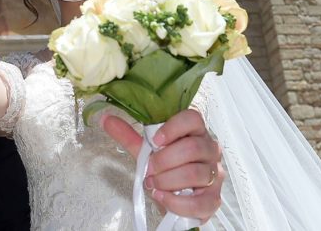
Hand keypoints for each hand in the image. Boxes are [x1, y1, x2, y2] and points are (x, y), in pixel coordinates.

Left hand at [103, 109, 224, 221]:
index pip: (193, 118)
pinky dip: (176, 202)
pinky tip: (162, 198)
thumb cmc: (166, 168)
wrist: (175, 196)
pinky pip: (199, 202)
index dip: (173, 127)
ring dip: (168, 180)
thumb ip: (128, 136)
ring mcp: (215, 174)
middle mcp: (210, 150)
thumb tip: (105, 119)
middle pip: (193, 147)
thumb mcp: (146, 151)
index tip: (155, 140)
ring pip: (196, 173)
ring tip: (154, 184)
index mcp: (196, 132)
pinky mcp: (214, 199)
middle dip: (164, 160)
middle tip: (149, 169)